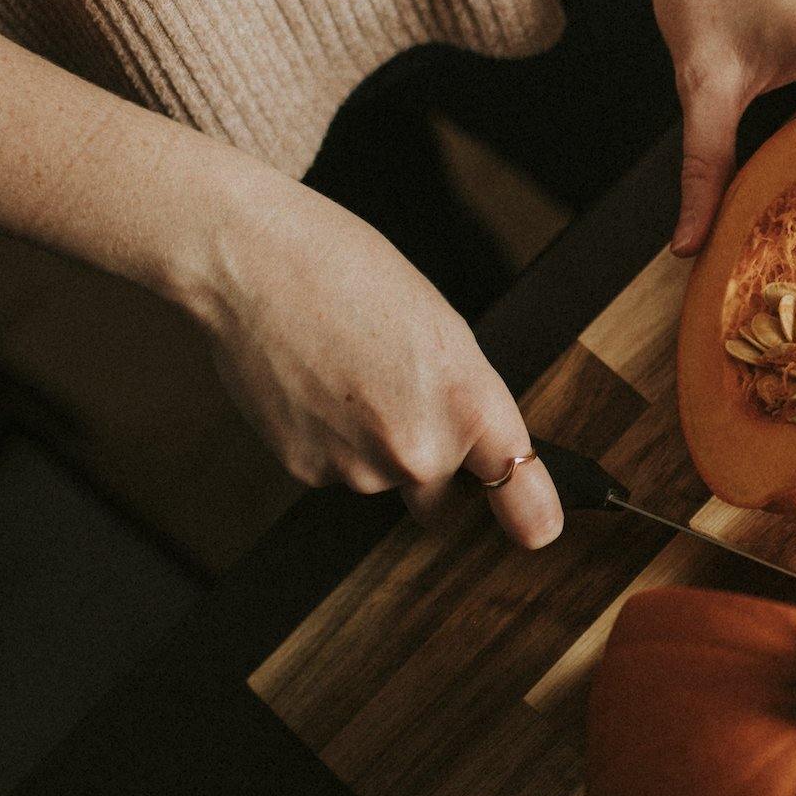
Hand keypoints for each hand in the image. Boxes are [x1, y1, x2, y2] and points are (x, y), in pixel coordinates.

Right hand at [190, 174, 564, 546]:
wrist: (254, 265)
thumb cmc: (351, 274)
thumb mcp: (442, 330)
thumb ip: (463, 399)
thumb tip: (468, 449)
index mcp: (469, 404)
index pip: (520, 488)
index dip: (534, 514)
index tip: (540, 529)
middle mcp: (421, 450)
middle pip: (440, 499)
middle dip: (429, 472)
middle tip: (398, 404)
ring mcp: (360, 468)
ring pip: (379, 481)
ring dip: (369, 447)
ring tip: (346, 375)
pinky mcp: (306, 471)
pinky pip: (332, 470)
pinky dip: (326, 441)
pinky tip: (312, 387)